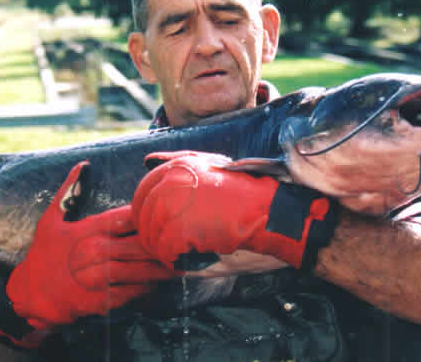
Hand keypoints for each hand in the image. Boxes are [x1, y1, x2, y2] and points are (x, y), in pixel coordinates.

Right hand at [0, 162, 179, 347]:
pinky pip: (130, 293)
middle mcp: (95, 251)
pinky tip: (157, 284)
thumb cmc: (42, 254)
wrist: (27, 295)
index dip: (149, 217)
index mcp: (88, 229)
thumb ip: (69, 191)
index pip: (127, 218)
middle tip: (184, 243)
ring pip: (140, 271)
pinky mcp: (98, 301)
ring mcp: (97, 277)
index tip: (166, 214)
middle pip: (140, 245)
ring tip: (179, 266)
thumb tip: (82, 164)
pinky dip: (146, 288)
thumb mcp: (50, 219)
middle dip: (163, 244)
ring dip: (161, 269)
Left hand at [131, 151, 338, 271]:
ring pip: (151, 236)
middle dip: (154, 233)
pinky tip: (198, 256)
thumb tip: (147, 159)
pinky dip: (178, 261)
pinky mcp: (182, 228)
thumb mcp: (212, 168)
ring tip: (191, 250)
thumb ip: (178, 164)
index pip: (143, 191)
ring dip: (167, 249)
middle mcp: (172, 181)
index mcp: (179, 167)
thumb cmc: (248, 197)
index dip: (148, 213)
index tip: (162, 226)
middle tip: (177, 243)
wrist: (277, 214)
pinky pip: (164, 252)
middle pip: (142, 215)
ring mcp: (175, 204)